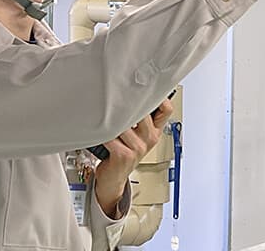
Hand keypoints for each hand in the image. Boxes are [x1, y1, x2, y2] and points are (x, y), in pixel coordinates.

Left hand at [93, 98, 173, 217]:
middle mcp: (149, 139)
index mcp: (154, 132)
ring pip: (125, 123)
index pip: (166, 109)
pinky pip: (112, 136)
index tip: (148, 85)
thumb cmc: (122, 154)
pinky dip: (103, 132)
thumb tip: (130, 94)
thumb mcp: (136, 136)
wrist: (114, 179)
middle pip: (144, 111)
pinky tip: (98, 129)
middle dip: (129, 102)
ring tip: (104, 110)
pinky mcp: (124, 155)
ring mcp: (138, 148)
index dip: (159, 96)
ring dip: (112, 117)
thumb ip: (137, 119)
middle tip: (119, 92)